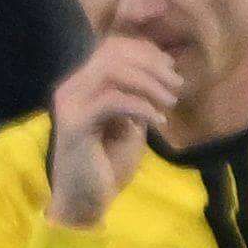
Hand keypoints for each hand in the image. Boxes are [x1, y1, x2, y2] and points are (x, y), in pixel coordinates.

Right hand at [43, 31, 180, 229]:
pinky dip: (142, 107)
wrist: (86, 201)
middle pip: (113, 53)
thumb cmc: (107, 163)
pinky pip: (113, 100)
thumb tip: (163, 68)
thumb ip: (138, 94)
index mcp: (82, 85)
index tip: (171, 70)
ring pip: (113, 72)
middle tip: (176, 86)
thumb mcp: (131, 120)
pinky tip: (158, 122)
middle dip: (152, 65)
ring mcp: (70, 105)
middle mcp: (71, 89)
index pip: (112, 47)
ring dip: (149, 83)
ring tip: (169, 102)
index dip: (145, 51)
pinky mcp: (75, 124)